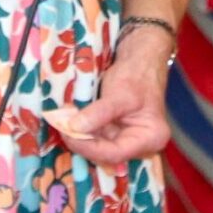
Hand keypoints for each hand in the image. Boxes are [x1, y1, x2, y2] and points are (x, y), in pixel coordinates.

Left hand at [53, 29, 171, 164]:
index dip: (89, 147)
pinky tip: (69, 119)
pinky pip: (96, 136)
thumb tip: (74, 128)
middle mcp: (140, 145)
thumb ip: (99, 113)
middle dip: (82, 141)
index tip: (68, 133)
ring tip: (62, 121)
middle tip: (61, 126)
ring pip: (98, 145)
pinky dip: (82, 128)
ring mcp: (127, 138)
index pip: (115, 153)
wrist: (140, 59)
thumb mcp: (119, 94)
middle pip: (106, 153)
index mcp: (150, 138)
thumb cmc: (137, 75)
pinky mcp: (115, 131)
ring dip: (79, 135)